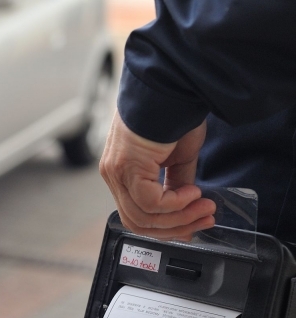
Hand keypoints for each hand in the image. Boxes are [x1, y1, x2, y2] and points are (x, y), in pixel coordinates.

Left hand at [99, 112, 215, 238]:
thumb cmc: (172, 115)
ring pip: (142, 217)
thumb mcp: (177, 157)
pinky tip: (192, 193)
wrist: (170, 90)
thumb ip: (177, 183)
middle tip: (204, 220)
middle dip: (175, 227)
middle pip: (137, 222)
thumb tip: (186, 207)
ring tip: (203, 207)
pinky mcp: (126, 167)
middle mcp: (113, 174)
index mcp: (121, 172)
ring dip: (180, 218)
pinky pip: (150, 202)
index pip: (136, 215)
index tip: (196, 223)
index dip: (168, 226)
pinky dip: (175, 204)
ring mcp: (116, 172)